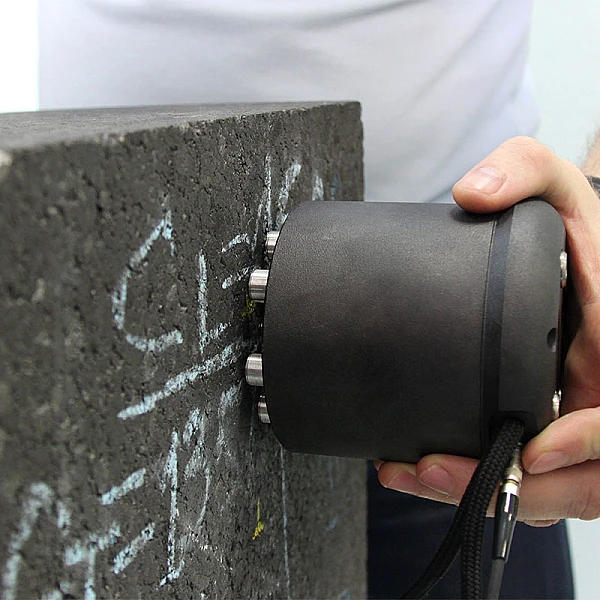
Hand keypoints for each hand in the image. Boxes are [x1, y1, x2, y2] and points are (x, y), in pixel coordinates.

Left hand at [377, 136, 599, 525]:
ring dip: (488, 495)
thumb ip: (524, 170)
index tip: (533, 448)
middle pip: (585, 479)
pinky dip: (487, 484)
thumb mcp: (561, 187)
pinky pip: (532, 477)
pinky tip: (429, 467)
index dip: (590, 444)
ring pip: (555, 490)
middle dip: (515, 489)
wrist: (583, 253)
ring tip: (412, 473)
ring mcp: (583, 419)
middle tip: (431, 471)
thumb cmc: (583, 228)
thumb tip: (471, 192)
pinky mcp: (552, 425)